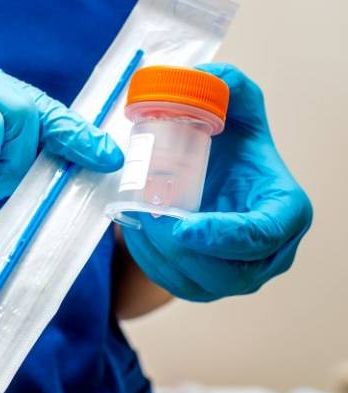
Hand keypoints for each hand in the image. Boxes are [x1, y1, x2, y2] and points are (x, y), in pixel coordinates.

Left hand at [122, 64, 311, 301]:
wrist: (212, 174)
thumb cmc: (230, 145)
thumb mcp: (235, 107)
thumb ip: (228, 86)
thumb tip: (202, 77)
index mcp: (285, 211)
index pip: (261, 236)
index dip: (222, 236)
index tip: (181, 226)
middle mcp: (270, 253)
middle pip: (229, 271)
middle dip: (180, 249)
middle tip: (146, 217)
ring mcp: (240, 276)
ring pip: (200, 284)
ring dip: (160, 257)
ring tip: (136, 221)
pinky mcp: (209, 286)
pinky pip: (178, 285)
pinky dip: (152, 263)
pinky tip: (136, 232)